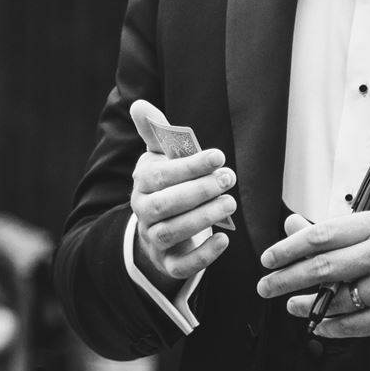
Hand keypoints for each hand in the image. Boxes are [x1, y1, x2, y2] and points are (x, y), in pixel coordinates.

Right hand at [129, 143, 235, 287]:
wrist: (157, 227)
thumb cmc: (166, 185)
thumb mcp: (160, 158)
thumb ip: (155, 133)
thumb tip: (139, 105)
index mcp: (140, 184)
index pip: (158, 176)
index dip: (188, 166)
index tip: (218, 156)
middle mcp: (143, 212)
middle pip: (163, 205)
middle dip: (198, 191)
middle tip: (229, 179)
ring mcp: (154, 239)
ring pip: (171, 232)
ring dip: (202, 218)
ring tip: (230, 203)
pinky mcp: (168, 263)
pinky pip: (180, 265)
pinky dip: (202, 255)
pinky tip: (224, 239)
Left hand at [258, 211, 369, 340]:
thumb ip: (330, 233)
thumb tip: (289, 225)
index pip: (321, 234)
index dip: (288, 248)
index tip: (268, 259)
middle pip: (323, 266)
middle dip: (286, 278)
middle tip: (265, 286)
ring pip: (336, 298)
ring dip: (306, 305)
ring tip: (290, 305)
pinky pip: (352, 323)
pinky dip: (329, 325)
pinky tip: (317, 323)